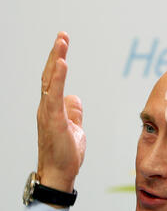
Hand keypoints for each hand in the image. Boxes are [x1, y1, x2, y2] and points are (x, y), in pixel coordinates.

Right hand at [36, 32, 85, 193]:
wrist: (59, 175)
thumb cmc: (65, 154)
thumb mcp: (74, 128)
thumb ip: (73, 112)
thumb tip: (74, 97)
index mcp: (52, 109)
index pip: (54, 80)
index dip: (58, 62)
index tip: (63, 45)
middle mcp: (47, 108)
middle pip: (49, 76)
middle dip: (56, 54)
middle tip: (62, 36)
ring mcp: (48, 114)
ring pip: (50, 81)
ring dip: (56, 60)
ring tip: (61, 42)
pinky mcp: (53, 121)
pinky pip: (54, 96)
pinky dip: (58, 78)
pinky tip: (62, 64)